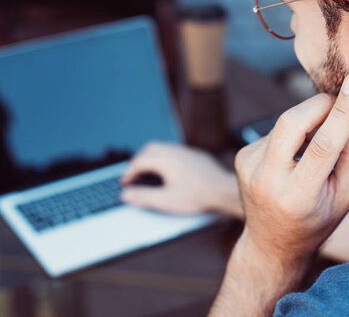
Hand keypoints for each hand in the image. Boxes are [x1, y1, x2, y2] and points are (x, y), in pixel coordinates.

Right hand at [121, 142, 241, 216]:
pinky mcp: (194, 155)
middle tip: (133, 175)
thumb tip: (126, 195)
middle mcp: (174, 151)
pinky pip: (174, 150)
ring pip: (162, 147)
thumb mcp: (166, 201)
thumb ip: (144, 197)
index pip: (139, 162)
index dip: (129, 173)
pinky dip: (164, 157)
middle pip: (148, 149)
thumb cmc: (198, 196)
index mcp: (164, 160)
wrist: (223, 190)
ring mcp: (185, 151)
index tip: (125, 183)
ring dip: (151, 157)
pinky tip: (168, 170)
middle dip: (138, 161)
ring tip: (148, 172)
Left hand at [235, 74, 348, 262]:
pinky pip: (275, 131)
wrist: (271, 243)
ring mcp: (248, 166)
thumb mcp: (346, 196)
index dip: (341, 112)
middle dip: (320, 103)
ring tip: (321, 139)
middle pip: (291, 122)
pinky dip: (294, 132)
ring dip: (309, 120)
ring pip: (283, 123)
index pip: (322, 145)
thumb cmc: (316, 220)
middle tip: (342, 98)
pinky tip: (298, 152)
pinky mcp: (242, 156)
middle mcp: (266, 180)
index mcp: (297, 196)